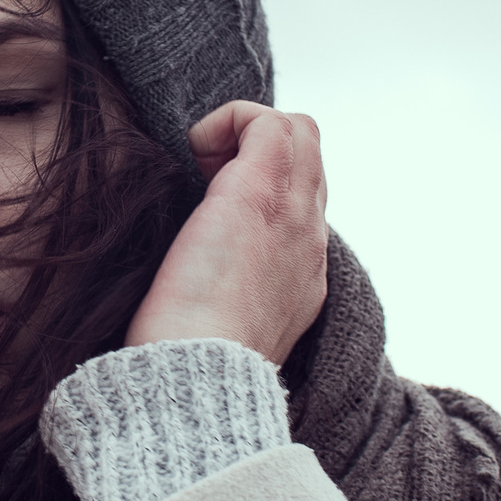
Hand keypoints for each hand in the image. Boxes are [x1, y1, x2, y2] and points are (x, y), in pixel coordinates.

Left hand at [125, 101, 329, 364]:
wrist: (198, 379)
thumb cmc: (190, 363)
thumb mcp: (222, 328)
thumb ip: (226, 293)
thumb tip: (194, 274)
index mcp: (304, 276)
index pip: (304, 202)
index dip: (263, 185)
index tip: (211, 205)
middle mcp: (310, 240)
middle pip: (310, 155)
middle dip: (257, 147)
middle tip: (205, 175)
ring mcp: (293, 214)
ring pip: (298, 131)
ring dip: (243, 131)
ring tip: (200, 164)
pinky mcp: (260, 193)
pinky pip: (266, 121)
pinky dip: (226, 121)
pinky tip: (193, 152)